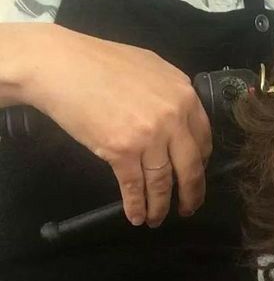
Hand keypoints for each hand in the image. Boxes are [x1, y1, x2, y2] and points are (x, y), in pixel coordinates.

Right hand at [23, 26, 211, 226]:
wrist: (63, 66)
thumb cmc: (102, 62)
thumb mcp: (152, 68)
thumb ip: (171, 92)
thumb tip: (180, 113)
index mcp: (184, 96)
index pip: (204, 139)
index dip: (201, 163)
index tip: (197, 174)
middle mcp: (173, 118)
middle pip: (191, 167)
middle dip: (192, 193)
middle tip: (189, 207)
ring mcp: (149, 136)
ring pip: (162, 182)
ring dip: (161, 206)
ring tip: (157, 219)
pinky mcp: (121, 151)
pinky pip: (134, 186)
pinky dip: (135, 205)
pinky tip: (136, 216)